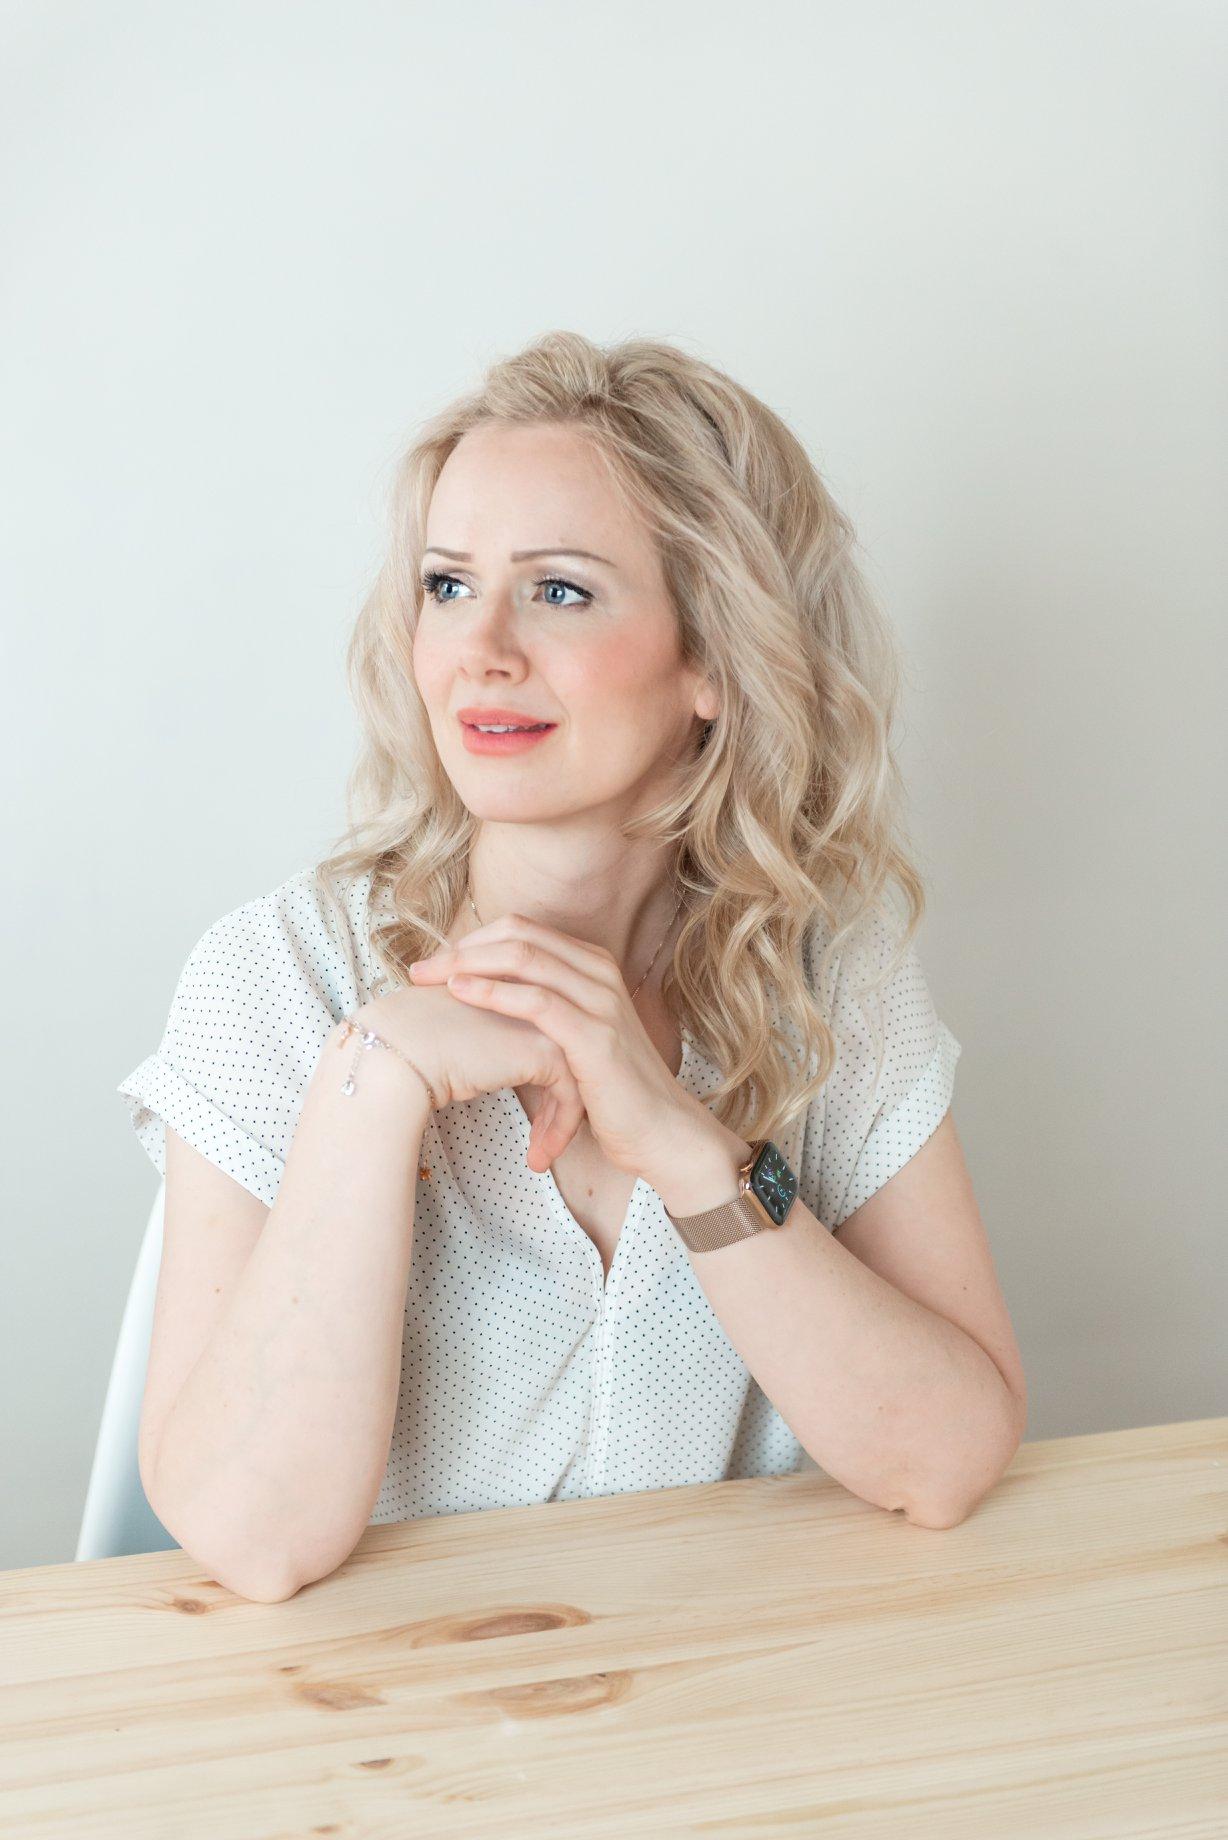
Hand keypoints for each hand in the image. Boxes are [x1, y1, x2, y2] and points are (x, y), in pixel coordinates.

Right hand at [355, 983, 585, 1174]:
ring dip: (562, 1122)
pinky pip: (570, 1095)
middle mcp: (534, 1000)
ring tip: (542, 1156)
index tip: (537, 1120)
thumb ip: (482, 1041)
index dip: (546, 1080)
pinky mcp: (544, 1050)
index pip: (549, 1036)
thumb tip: (485, 1065)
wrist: (400, 1049)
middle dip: (561, 1105)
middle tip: (545, 1143)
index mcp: (514, 989)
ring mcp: (543, 1023)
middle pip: (569, 1056)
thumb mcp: (454, 1037)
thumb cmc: (410, 1043)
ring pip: (577, 1075)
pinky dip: (559, 1129)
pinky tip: (538, 1159)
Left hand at [407, 910, 714, 1184]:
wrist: (661, 1132)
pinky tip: (461, 994)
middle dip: (462, 948)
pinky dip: (493, 992)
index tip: (435, 962)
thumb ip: (544, 1012)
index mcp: (593, 966)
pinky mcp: (595, 1035)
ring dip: (467, 964)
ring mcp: (600, 1000)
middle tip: (420, 970)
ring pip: (524, 957)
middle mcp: (600, 972)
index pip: (523, 930)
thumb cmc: (612, 1092)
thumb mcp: (576, 1038)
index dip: (473, 940)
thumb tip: (487, 1002)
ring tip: (428, 980)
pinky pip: (536, 1000)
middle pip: (518, 935)